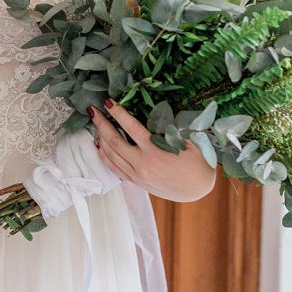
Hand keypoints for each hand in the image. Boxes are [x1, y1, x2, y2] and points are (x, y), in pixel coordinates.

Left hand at [89, 99, 216, 202]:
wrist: (198, 189)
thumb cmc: (197, 162)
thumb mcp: (188, 141)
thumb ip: (170, 128)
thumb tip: (155, 112)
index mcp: (156, 151)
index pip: (131, 128)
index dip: (118, 113)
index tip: (108, 102)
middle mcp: (143, 164)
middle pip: (114, 141)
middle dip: (101, 123)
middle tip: (93, 110)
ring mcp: (137, 175)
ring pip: (111, 155)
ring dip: (100, 138)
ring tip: (95, 124)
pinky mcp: (136, 182)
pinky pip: (114, 169)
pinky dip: (104, 156)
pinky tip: (99, 146)